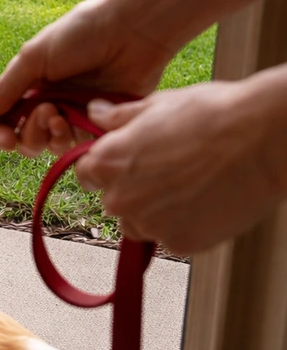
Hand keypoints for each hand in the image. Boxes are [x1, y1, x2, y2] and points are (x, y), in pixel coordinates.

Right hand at [0, 0, 180, 156]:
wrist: (133, 29)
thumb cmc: (81, 34)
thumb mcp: (34, 58)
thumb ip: (4, 90)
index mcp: (30, 86)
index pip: (4, 121)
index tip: (2, 136)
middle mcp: (50, 103)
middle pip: (26, 140)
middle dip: (29, 133)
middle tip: (46, 111)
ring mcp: (76, 115)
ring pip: (52, 146)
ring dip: (52, 135)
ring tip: (62, 112)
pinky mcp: (102, 123)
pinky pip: (82, 145)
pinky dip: (78, 136)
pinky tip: (86, 114)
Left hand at [75, 79, 286, 255]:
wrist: (263, 138)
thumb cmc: (210, 114)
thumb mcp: (156, 105)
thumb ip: (119, 117)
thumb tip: (93, 112)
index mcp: (106, 162)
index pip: (86, 175)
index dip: (105, 168)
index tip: (128, 163)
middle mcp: (119, 198)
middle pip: (114, 202)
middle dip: (133, 189)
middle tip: (170, 171)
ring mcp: (149, 225)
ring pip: (142, 224)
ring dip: (157, 212)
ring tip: (192, 186)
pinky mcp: (181, 243)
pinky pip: (173, 238)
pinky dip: (186, 226)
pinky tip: (208, 202)